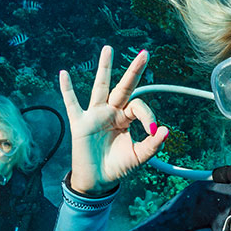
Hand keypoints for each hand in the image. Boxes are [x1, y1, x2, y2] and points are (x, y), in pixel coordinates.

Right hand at [59, 46, 167, 195]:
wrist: (97, 181)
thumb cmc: (118, 167)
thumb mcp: (139, 157)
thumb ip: (152, 145)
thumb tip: (166, 130)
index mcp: (126, 118)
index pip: (139, 106)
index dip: (149, 116)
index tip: (153, 130)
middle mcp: (112, 112)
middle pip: (124, 86)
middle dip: (134, 70)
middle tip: (146, 53)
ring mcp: (95, 115)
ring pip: (101, 87)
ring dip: (104, 68)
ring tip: (108, 49)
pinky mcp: (80, 123)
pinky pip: (72, 104)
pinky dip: (67, 90)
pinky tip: (64, 74)